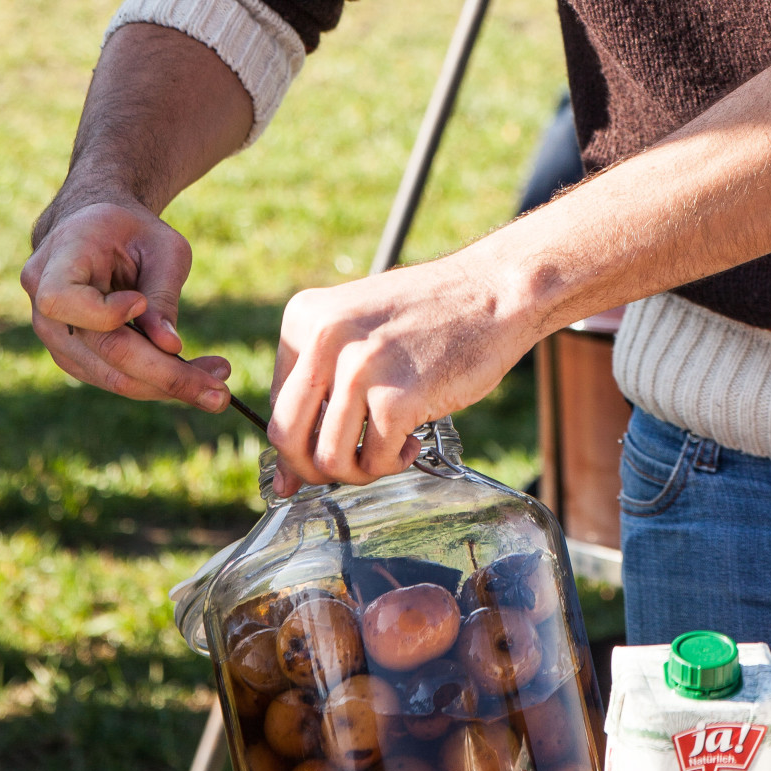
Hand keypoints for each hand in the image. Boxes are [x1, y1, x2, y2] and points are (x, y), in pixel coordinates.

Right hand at [21, 198, 232, 409]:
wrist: (96, 233)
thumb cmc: (132, 231)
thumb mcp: (161, 245)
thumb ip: (162, 291)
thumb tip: (169, 346)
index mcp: (57, 259)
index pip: (61, 298)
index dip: (104, 313)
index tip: (141, 303)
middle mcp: (44, 306)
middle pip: (103, 350)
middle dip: (165, 374)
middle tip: (219, 389)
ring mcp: (56, 338)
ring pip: (111, 376)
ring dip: (167, 386)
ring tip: (217, 386)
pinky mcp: (75, 359)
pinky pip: (115, 379)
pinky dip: (156, 383)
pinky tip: (196, 378)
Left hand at [268, 250, 528, 491]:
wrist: (495, 290)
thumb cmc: (433, 315)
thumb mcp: (361, 333)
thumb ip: (320, 392)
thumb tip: (285, 479)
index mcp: (306, 317)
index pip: (276, 403)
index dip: (297, 440)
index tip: (320, 453)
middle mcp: (324, 338)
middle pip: (286, 436)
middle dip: (313, 468)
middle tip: (348, 466)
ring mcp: (359, 368)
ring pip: (326, 458)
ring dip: (357, 470)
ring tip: (386, 450)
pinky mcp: (396, 398)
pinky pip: (373, 461)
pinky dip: (391, 464)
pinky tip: (411, 441)